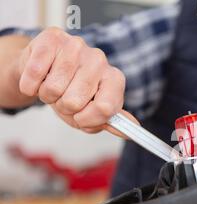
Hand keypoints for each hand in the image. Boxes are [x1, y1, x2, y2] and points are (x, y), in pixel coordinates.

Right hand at [16, 27, 137, 135]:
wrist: (44, 70)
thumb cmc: (70, 92)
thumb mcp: (91, 112)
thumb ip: (107, 121)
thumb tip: (127, 133)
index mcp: (114, 79)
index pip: (105, 108)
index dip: (87, 120)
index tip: (80, 118)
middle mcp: (100, 60)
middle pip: (75, 102)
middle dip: (63, 107)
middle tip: (63, 98)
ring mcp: (77, 46)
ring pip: (53, 89)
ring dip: (46, 95)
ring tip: (52, 86)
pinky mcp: (53, 38)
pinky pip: (36, 73)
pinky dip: (30, 84)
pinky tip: (37, 78)